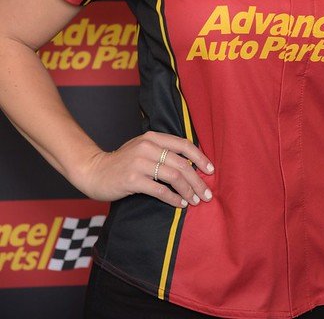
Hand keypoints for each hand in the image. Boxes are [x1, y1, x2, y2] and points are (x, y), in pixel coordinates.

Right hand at [74, 131, 213, 207]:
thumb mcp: (142, 149)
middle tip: (207, 194)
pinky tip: (180, 204)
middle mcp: (147, 146)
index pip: (184, 144)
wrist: (94, 171)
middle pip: (182, 163)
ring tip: (195, 201)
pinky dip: (173, 198)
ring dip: (188, 191)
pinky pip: (160, 190)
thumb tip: (191, 164)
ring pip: (174, 177)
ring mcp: (139, 162)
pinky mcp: (132, 179)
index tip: (211, 171)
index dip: (200, 158)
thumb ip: (162, 151)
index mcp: (153, 137)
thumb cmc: (122, 162)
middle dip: (198, 181)